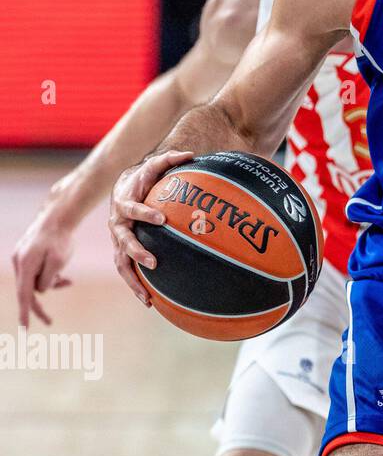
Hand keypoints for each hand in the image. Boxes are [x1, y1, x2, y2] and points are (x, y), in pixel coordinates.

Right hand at [11, 200, 76, 327]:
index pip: (24, 295)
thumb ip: (48, 279)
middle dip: (38, 306)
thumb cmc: (61, 239)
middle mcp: (19, 264)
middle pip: (27, 292)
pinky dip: (48, 277)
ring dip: (50, 284)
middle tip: (50, 322)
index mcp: (26, 265)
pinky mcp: (26, 258)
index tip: (24, 329)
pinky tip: (64, 277)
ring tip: (67, 280)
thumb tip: (41, 291)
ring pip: (34, 282)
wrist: (57, 218)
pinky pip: (35, 274)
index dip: (25, 313)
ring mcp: (21, 260)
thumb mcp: (59, 261)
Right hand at [108, 150, 192, 305]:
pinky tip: (150, 302)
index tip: (162, 218)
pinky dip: (136, 286)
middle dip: (137, 252)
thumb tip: (191, 153)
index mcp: (124, 203)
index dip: (145, 213)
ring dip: (133, 280)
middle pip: (123, 241)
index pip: (132, 209)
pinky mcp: (122, 252)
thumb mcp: (154, 165)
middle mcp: (117, 224)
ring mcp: (118, 240)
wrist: (123, 187)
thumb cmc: (143, 177)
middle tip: (154, 262)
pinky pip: (126, 271)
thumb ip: (170, 158)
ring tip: (148, 297)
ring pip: (121, 263)